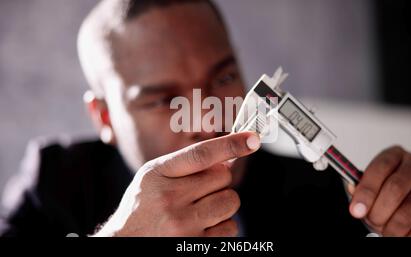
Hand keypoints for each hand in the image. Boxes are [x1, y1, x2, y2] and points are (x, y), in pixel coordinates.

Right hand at [94, 132, 260, 235]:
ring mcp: (183, 224)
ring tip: (200, 210)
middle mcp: (170, 198)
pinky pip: (230, 228)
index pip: (201, 154)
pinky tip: (201, 227)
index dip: (231, 144)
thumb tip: (227, 157)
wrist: (125, 242)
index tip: (252, 140)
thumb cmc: (143, 207)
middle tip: (199, 191)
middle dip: (218, 182)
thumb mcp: (153, 177)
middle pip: (223, 177)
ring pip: (231, 202)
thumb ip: (185, 165)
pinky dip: (222, 226)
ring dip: (223, 204)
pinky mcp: (195, 244)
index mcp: (159, 174)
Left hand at [348, 146, 410, 235]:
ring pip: (408, 212)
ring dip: (392, 228)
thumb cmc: (390, 195)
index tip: (356, 210)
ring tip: (387, 230)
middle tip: (372, 221)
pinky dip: (408, 236)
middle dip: (377, 211)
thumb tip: (355, 196)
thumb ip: (362, 189)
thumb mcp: (373, 187)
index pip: (380, 167)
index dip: (366, 191)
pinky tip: (401, 235)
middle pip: (395, 189)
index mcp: (396, 156)